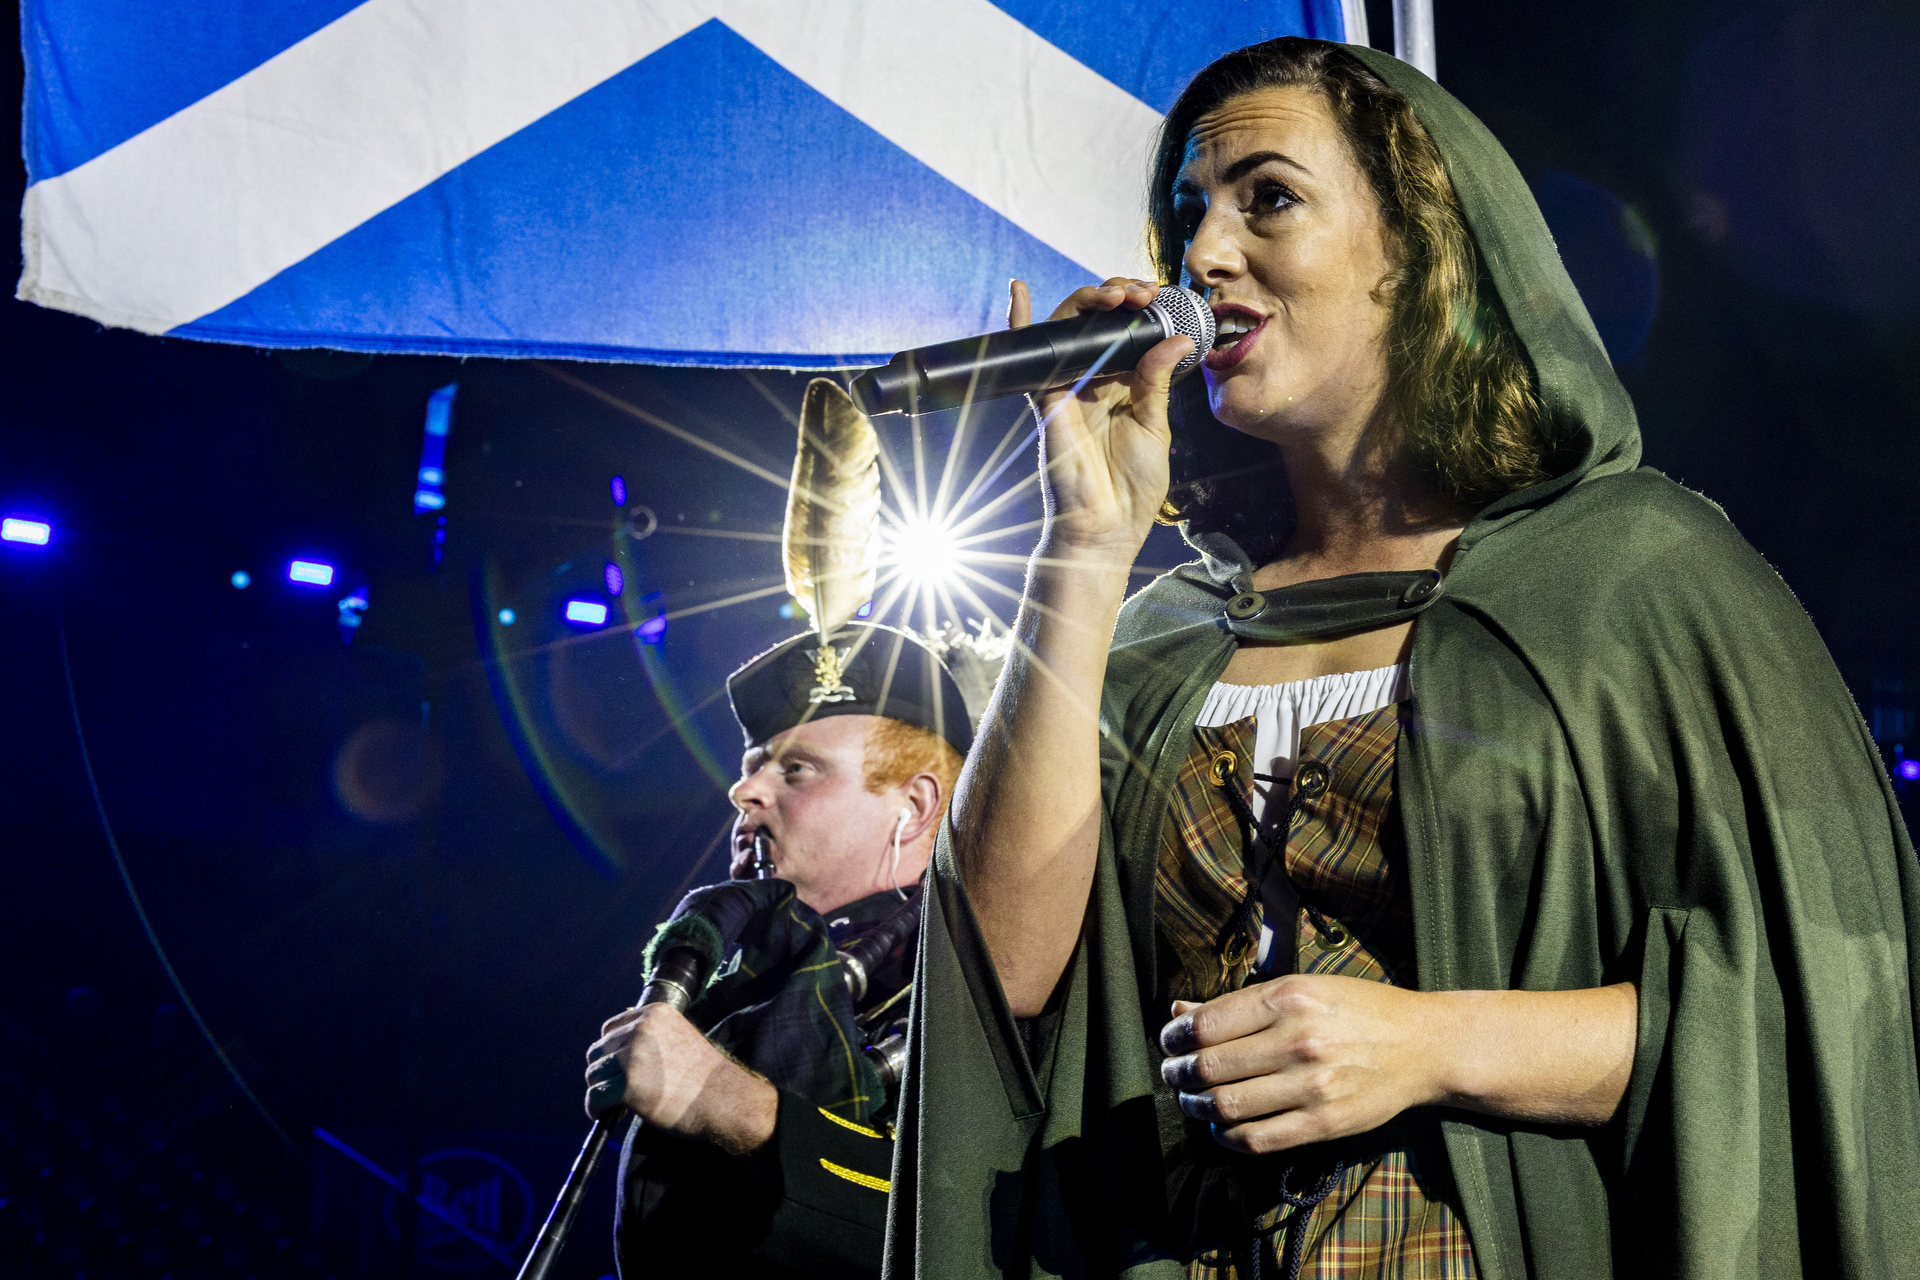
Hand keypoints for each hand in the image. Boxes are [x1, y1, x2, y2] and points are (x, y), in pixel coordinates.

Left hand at [585, 1004, 777, 1156]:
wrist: (725, 1100)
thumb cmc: (704, 1076)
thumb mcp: (680, 1038)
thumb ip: (652, 1037)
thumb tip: (618, 1048)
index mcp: (655, 1013)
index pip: (611, 1028)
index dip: (612, 1052)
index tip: (622, 1070)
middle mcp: (642, 1029)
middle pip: (598, 1050)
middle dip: (605, 1072)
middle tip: (619, 1090)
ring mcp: (634, 1056)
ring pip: (594, 1073)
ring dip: (601, 1090)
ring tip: (617, 1104)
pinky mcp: (630, 1085)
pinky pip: (596, 1097)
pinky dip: (596, 1109)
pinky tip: (608, 1115)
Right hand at [1012, 278, 1193, 563]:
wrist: (1107, 525)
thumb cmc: (1133, 485)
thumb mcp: (1156, 425)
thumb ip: (1158, 379)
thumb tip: (1177, 338)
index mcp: (1123, 383)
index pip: (1126, 330)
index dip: (1139, 306)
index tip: (1159, 296)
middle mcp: (1093, 378)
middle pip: (1097, 320)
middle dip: (1118, 294)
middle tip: (1140, 293)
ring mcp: (1068, 384)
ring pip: (1068, 325)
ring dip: (1089, 299)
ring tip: (1116, 296)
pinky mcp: (1046, 397)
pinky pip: (1029, 354)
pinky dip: (1020, 319)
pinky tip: (1019, 290)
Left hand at [1158, 974, 1443, 1153]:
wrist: (1424, 1044)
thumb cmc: (1357, 1009)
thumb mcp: (1300, 989)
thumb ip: (1238, 1004)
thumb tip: (1179, 1013)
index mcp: (1288, 998)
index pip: (1206, 1025)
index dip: (1175, 1038)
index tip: (1169, 1043)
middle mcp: (1298, 1040)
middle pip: (1209, 1067)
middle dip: (1179, 1074)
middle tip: (1173, 1075)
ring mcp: (1312, 1085)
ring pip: (1226, 1106)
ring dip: (1196, 1106)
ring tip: (1191, 1100)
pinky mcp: (1325, 1123)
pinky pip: (1257, 1139)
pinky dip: (1226, 1136)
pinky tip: (1220, 1126)